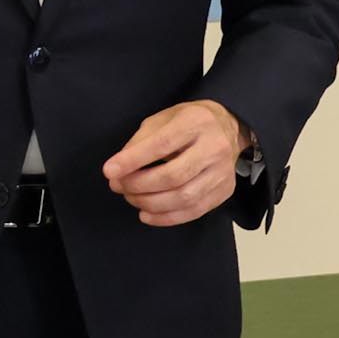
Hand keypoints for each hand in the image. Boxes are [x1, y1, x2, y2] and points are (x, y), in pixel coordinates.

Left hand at [102, 99, 248, 226]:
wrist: (228, 128)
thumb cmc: (188, 122)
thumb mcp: (162, 119)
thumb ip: (141, 141)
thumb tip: (120, 168)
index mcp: (196, 122)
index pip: (161, 145)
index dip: (133, 160)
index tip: (110, 171)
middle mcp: (214, 147)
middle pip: (172, 176)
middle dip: (138, 185)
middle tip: (118, 186)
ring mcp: (222, 171)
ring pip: (183, 197)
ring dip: (149, 203)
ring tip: (131, 198)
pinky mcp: (224, 191)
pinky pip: (193, 211)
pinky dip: (166, 218)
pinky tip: (146, 214)